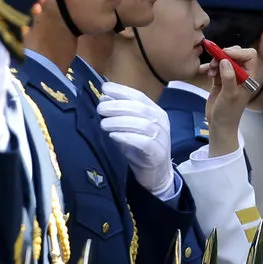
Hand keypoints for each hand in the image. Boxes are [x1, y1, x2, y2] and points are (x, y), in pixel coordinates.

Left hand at [97, 82, 173, 197]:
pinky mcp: (158, 152)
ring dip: (120, 121)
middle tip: (100, 109)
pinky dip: (127, 137)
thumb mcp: (129, 129)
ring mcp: (161, 137)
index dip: (121, 91)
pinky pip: (144, 142)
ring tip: (104, 123)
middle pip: (139, 108)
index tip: (105, 88)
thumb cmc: (141, 149)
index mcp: (155, 111)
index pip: (139, 96)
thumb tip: (104, 99)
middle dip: (118, 106)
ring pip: (142, 123)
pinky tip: (114, 136)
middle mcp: (161, 121)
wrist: (156, 174)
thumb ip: (119, 115)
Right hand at [204, 46, 256, 156]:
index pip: (249, 56)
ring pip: (225, 59)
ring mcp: (231, 77)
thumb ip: (228, 77)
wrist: (220, 125)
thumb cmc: (228, 113)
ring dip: (216, 61)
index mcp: (249, 77)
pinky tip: (208, 73)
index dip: (238, 52)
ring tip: (210, 70)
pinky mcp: (220, 80)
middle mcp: (242, 75)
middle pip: (237, 54)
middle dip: (225, 55)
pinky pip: (217, 67)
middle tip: (215, 61)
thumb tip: (225, 60)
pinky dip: (212, 67)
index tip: (225, 54)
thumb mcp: (230, 95)